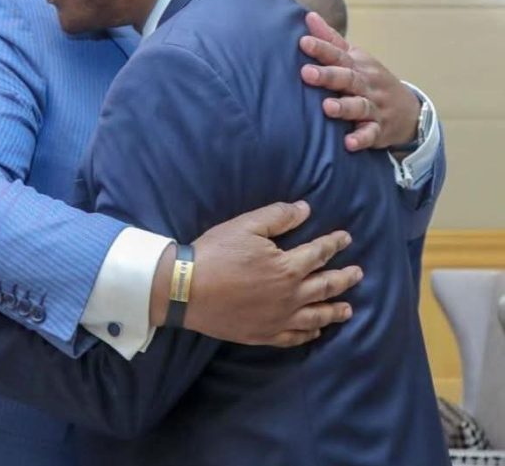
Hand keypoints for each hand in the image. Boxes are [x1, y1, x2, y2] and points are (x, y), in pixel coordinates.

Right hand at [151, 201, 361, 346]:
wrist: (187, 289)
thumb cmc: (216, 253)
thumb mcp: (246, 225)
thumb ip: (278, 216)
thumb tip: (305, 209)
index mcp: (288, 267)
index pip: (319, 253)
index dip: (334, 243)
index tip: (346, 238)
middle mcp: (291, 296)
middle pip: (325, 286)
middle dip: (344, 278)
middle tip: (358, 274)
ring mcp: (278, 319)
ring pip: (315, 315)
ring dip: (334, 310)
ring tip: (348, 309)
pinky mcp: (263, 334)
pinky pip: (294, 337)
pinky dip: (308, 333)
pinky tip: (315, 331)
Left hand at [299, 12, 419, 151]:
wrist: (409, 110)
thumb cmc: (369, 79)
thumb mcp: (354, 58)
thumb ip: (331, 40)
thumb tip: (308, 16)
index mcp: (357, 65)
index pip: (338, 55)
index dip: (321, 48)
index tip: (303, 42)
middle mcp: (366, 84)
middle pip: (347, 78)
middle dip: (328, 76)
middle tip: (306, 73)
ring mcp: (374, 107)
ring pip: (359, 106)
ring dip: (344, 107)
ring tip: (327, 107)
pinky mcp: (378, 129)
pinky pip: (370, 134)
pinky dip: (361, 138)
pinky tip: (349, 144)